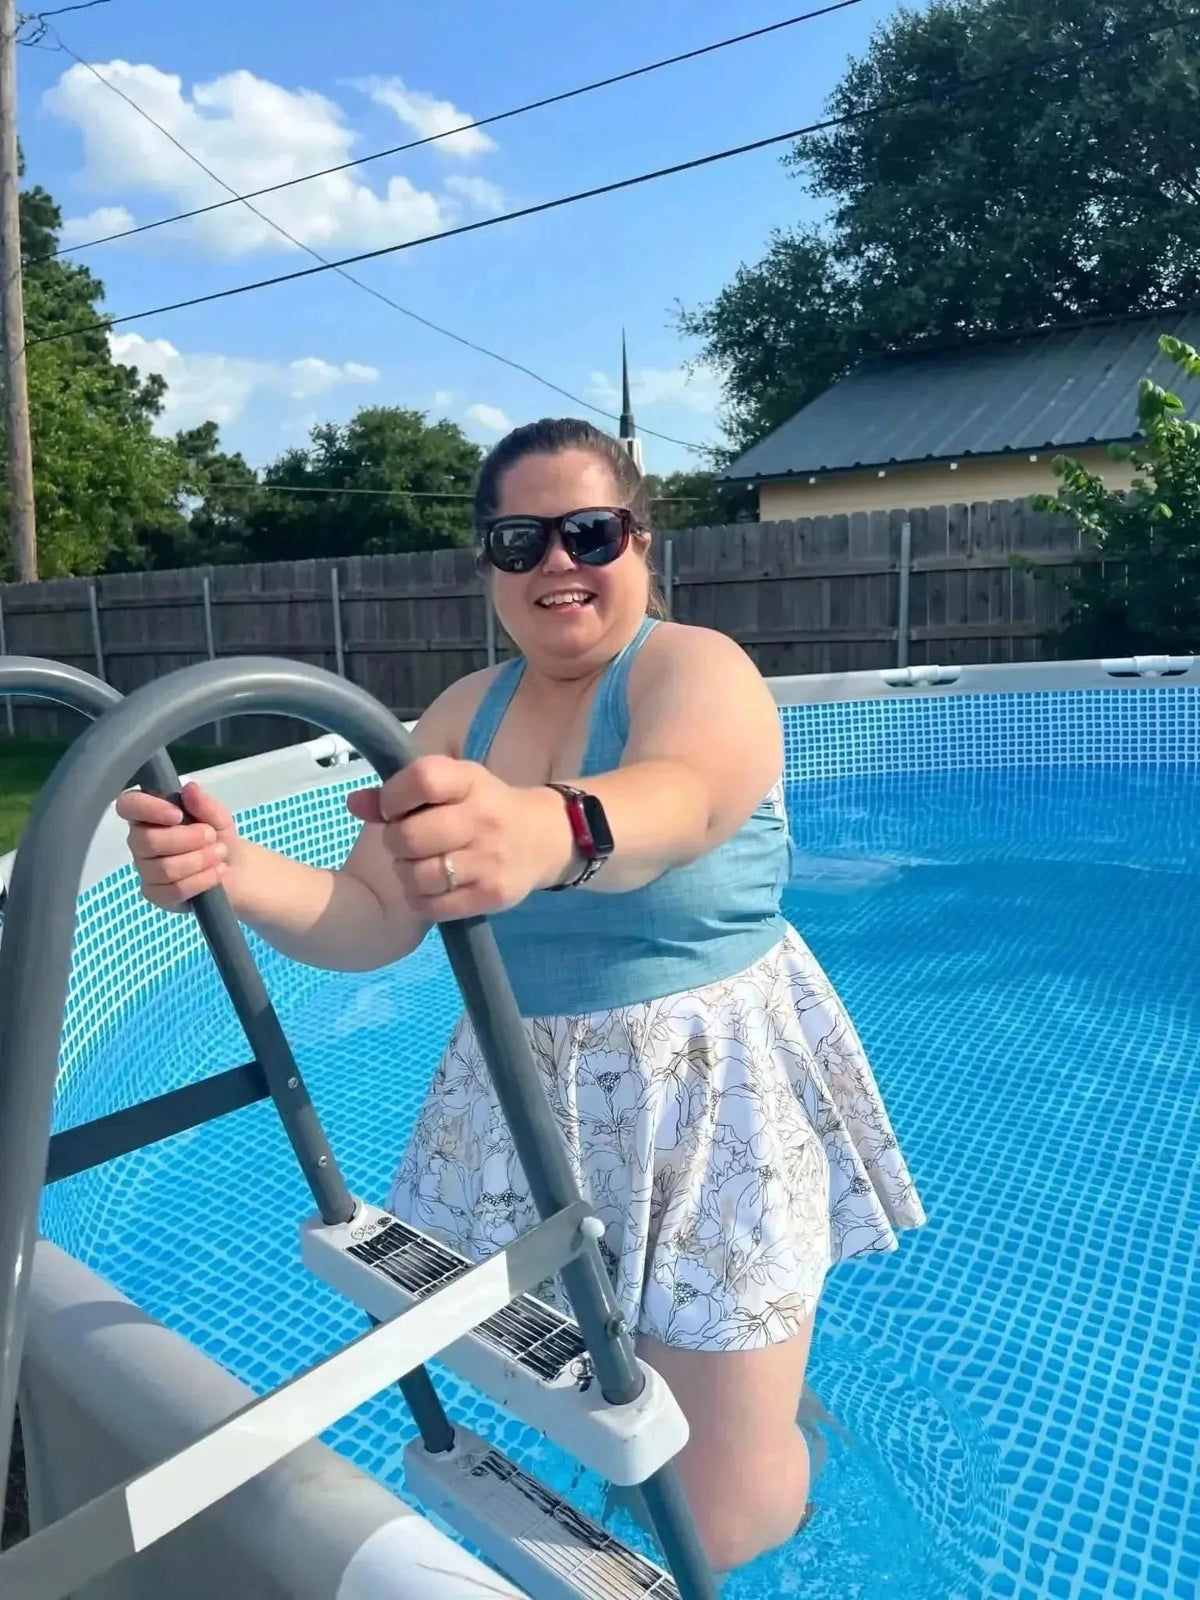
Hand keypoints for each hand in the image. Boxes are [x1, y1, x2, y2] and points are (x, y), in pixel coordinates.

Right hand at [116, 781, 240, 910]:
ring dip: (199, 860)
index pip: (128, 805)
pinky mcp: (156, 894)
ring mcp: (146, 870)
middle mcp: (140, 842)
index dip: (148, 808)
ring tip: (220, 854)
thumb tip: (189, 788)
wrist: (234, 868)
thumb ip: (204, 803)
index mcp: (148, 815)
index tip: (178, 814)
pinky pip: (173, 890)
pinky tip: (216, 872)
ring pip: (164, 868)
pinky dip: (201, 880)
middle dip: (187, 839)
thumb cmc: (217, 836)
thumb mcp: (218, 817)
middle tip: (212, 836)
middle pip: (147, 841)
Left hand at [346, 755, 570, 920]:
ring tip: (418, 866)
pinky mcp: (492, 895)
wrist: (544, 839)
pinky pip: (434, 906)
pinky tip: (430, 888)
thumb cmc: (485, 806)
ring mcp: (490, 860)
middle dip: (395, 842)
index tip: (394, 808)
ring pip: (418, 875)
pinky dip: (420, 899)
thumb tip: (354, 805)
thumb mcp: (452, 786)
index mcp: (471, 781)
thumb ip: (400, 793)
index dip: (393, 797)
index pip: (421, 780)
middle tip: (406, 843)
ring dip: (406, 873)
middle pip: (410, 836)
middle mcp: (484, 818)